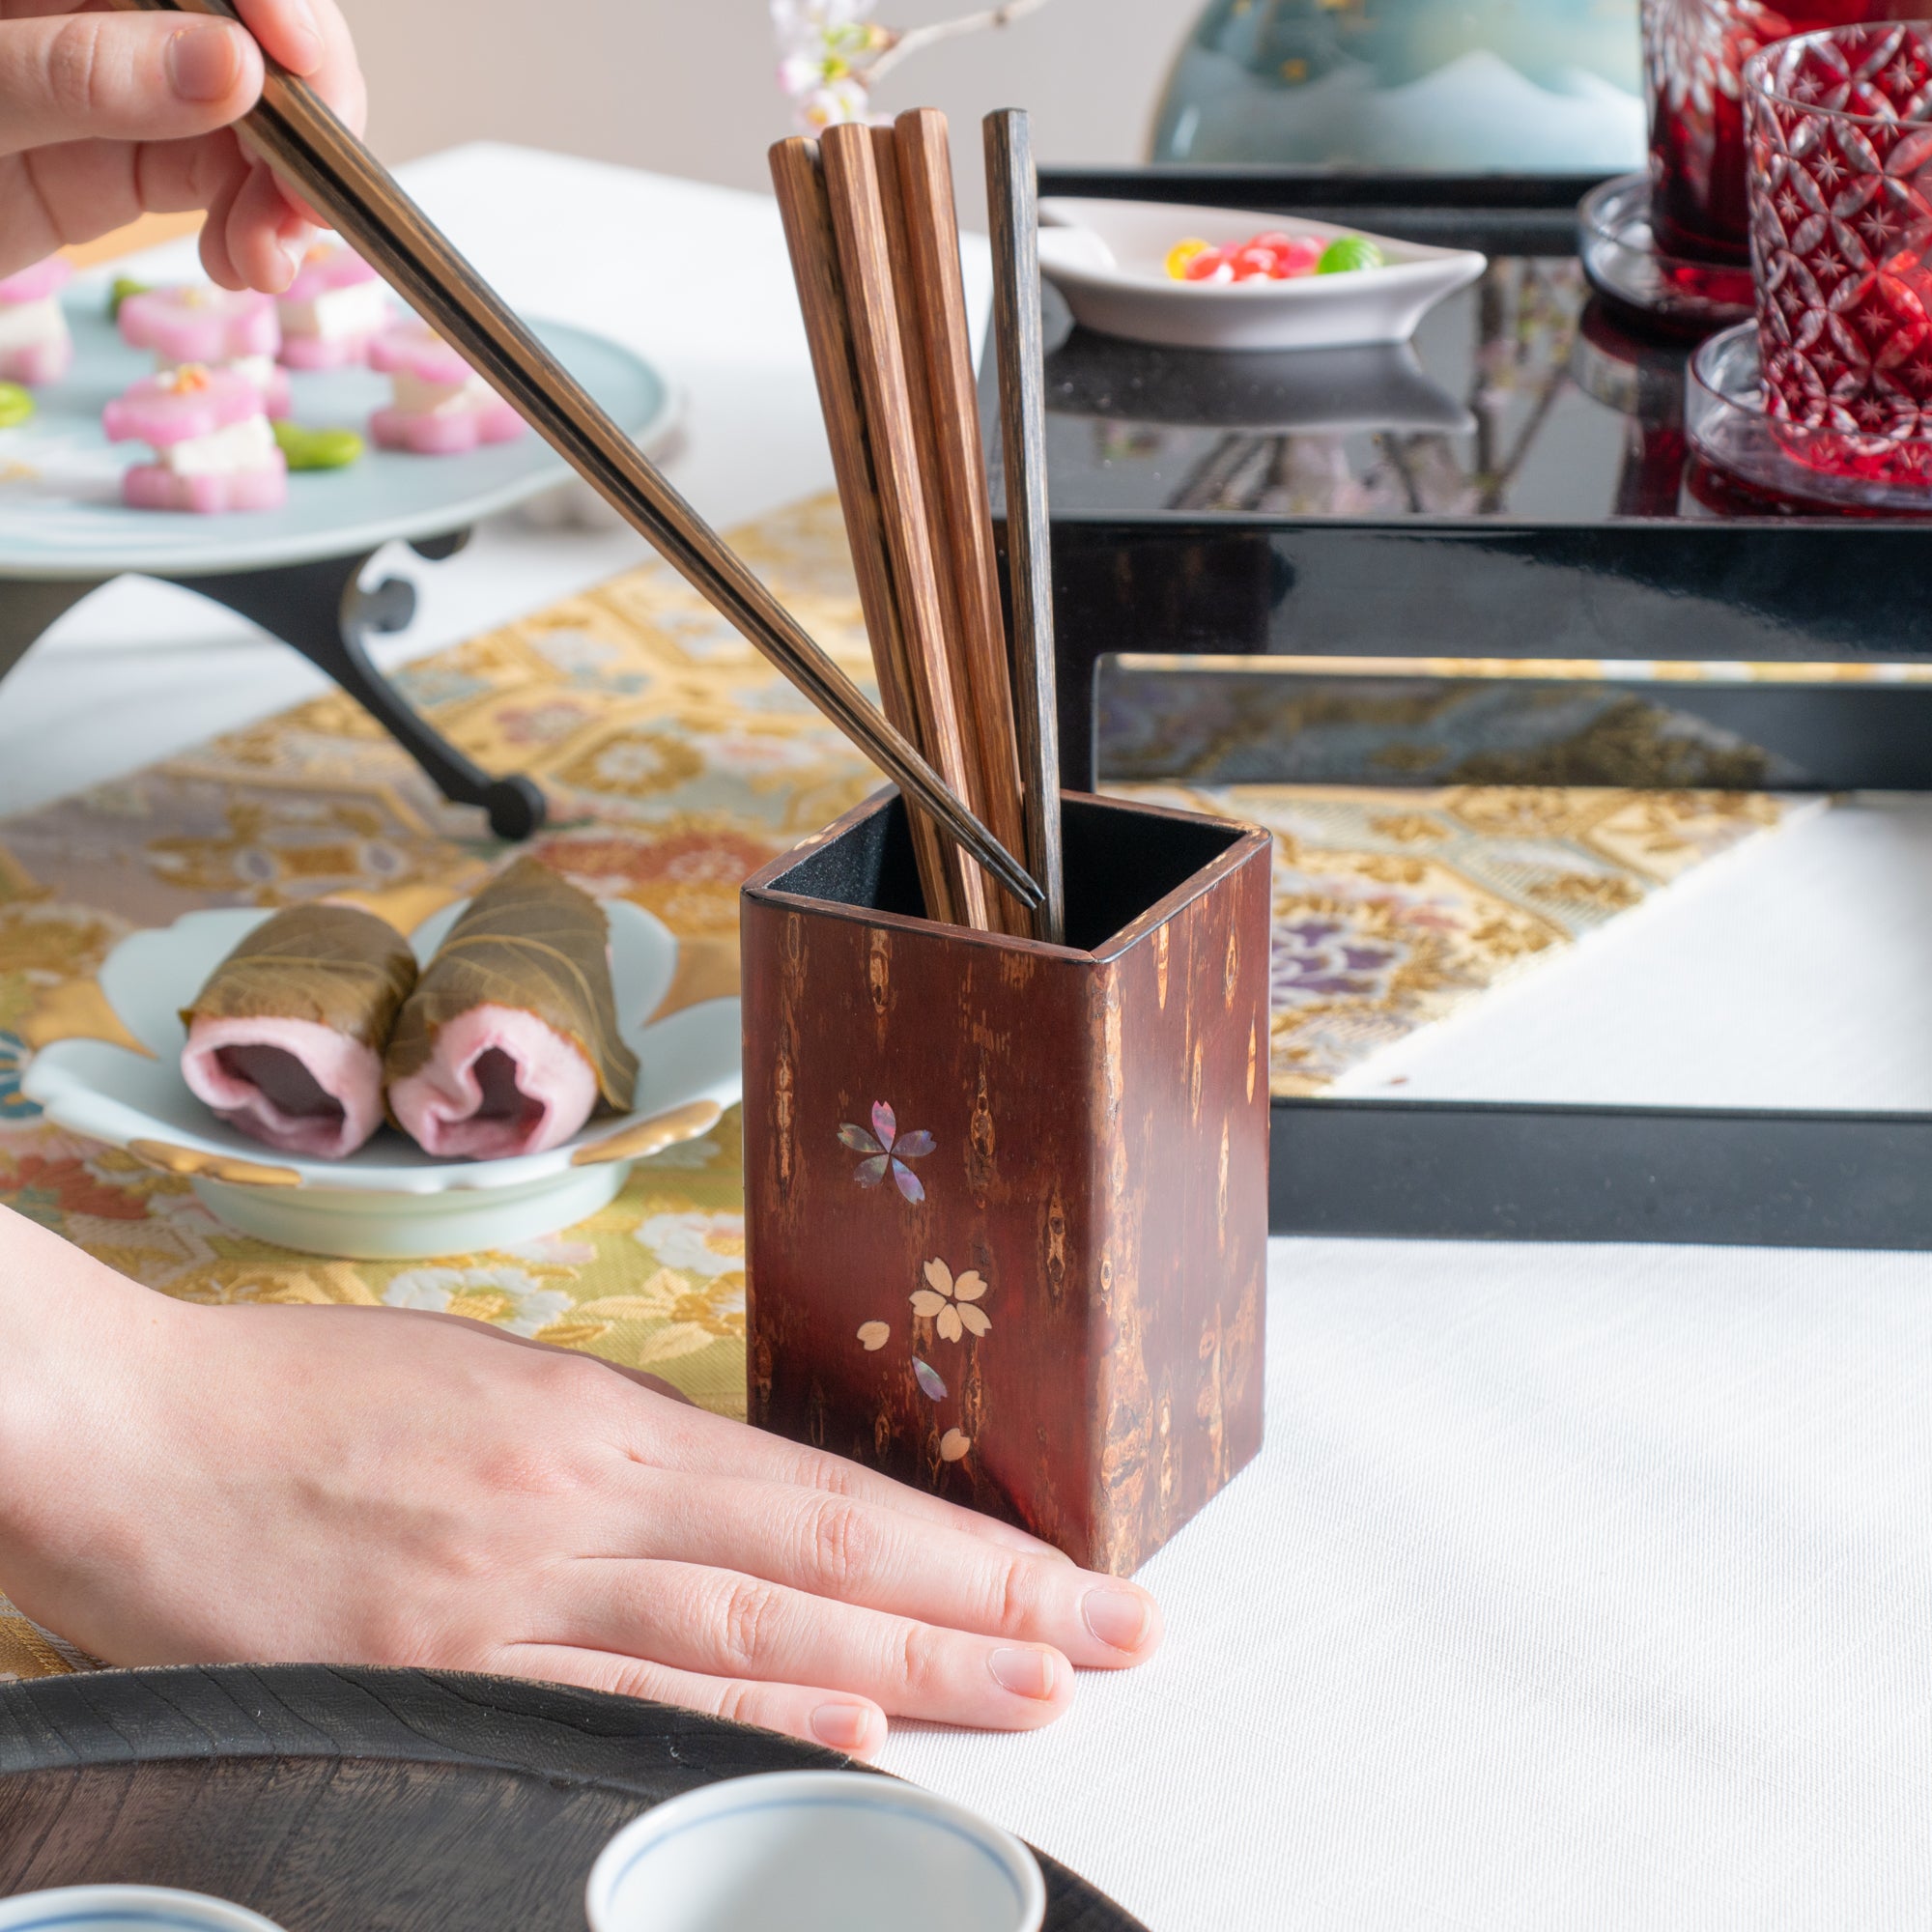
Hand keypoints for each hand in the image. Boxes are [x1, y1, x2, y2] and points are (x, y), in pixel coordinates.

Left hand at [0, 0, 365, 287]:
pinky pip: (224, 178)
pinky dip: (259, 225)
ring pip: (255, 108)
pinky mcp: (123, 160)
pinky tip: (247, 261)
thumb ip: (79, 74)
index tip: (302, 66)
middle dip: (305, 106)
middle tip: (309, 193)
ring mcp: (114, 78)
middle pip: (249, 24)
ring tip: (267, 258)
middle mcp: (90, 2)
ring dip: (292, 187)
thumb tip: (229, 67)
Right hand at [0, 1210, 1160, 1756]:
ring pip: (751, 1627)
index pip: (827, 1487)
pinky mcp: (435, 1670)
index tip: (1069, 1573)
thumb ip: (625, 1458)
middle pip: (822, 1554)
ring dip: (908, 1664)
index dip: (960, 1537)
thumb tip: (744, 1515)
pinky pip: (612, 1699)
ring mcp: (512, 1590)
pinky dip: (738, 1716)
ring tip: (1039, 1688)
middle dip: (985, 1604)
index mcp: (602, 1421)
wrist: (130, 1430)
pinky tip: (840, 1729)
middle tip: (1116, 1632)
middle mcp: (581, 1497)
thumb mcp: (495, 1393)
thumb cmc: (308, 1402)